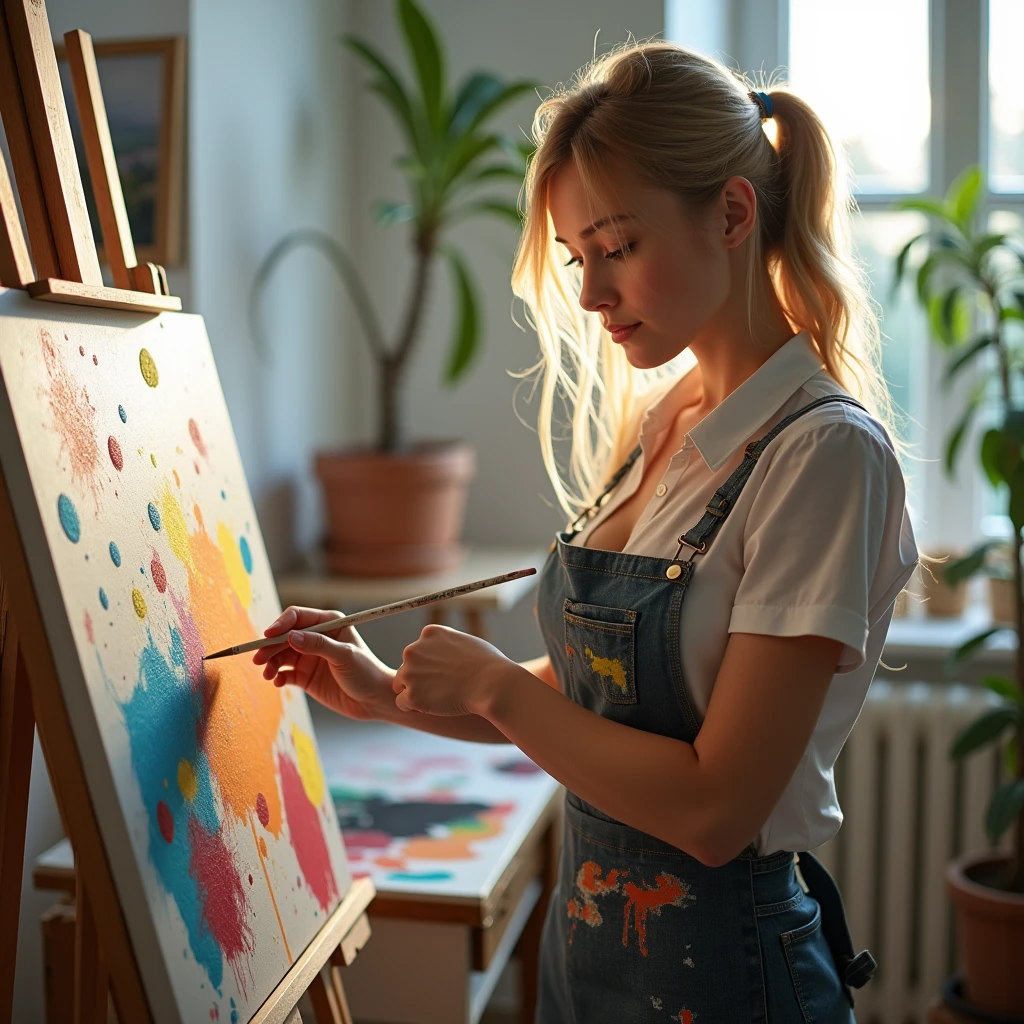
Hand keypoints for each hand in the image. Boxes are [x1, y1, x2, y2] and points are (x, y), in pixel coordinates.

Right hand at [253, 606, 395, 719]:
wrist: (375, 701)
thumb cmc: (367, 673)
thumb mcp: (344, 656)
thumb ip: (318, 645)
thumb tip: (291, 636)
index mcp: (329, 624)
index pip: (297, 617)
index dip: (281, 625)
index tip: (269, 636)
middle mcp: (316, 638)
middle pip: (284, 637)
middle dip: (270, 647)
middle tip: (258, 659)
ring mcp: (310, 657)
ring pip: (281, 655)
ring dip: (271, 663)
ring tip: (267, 675)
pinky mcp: (305, 676)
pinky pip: (284, 673)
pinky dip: (277, 676)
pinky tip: (277, 682)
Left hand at [392, 624, 518, 716]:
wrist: (492, 684)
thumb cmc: (487, 665)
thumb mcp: (465, 642)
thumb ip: (446, 646)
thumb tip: (440, 655)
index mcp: (429, 633)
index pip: (418, 650)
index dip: (429, 664)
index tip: (445, 673)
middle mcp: (414, 649)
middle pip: (406, 667)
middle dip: (420, 679)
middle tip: (441, 689)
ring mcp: (410, 672)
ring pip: (401, 685)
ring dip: (415, 692)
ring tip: (438, 699)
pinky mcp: (412, 695)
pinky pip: (402, 703)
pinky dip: (414, 708)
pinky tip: (432, 707)